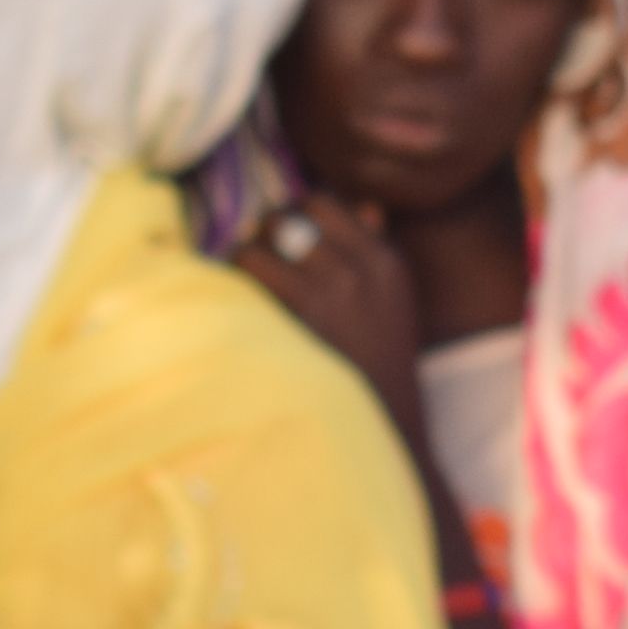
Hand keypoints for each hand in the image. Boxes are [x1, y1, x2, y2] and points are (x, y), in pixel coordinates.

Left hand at [218, 184, 425, 400]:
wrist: (386, 426)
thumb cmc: (383, 362)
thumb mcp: (395, 300)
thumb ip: (378, 249)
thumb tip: (366, 207)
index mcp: (383, 260)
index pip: (321, 203)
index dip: (293, 212)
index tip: (282, 233)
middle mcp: (355, 272)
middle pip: (283, 221)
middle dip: (260, 231)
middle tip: (253, 252)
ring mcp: (323, 299)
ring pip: (255, 249)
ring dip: (239, 259)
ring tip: (239, 279)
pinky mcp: (293, 327)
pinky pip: (244, 287)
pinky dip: (232, 289)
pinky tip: (235, 304)